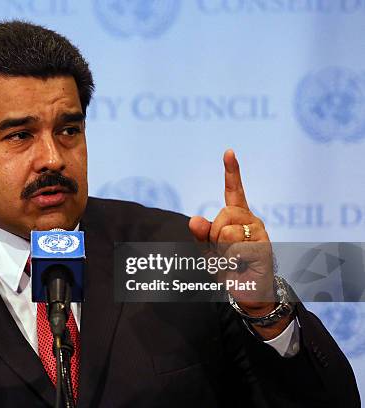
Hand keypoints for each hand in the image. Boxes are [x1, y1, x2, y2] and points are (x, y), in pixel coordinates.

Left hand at [189, 150, 288, 337]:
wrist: (245, 292)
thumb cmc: (228, 269)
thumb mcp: (208, 250)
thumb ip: (200, 235)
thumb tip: (194, 219)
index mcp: (237, 217)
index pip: (234, 191)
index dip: (231, 171)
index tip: (229, 152)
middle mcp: (251, 220)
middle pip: (224, 214)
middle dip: (214, 235)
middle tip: (222, 251)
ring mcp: (260, 232)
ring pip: (227, 231)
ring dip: (222, 249)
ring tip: (232, 259)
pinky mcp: (264, 248)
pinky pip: (236, 248)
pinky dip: (231, 261)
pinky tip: (241, 266)